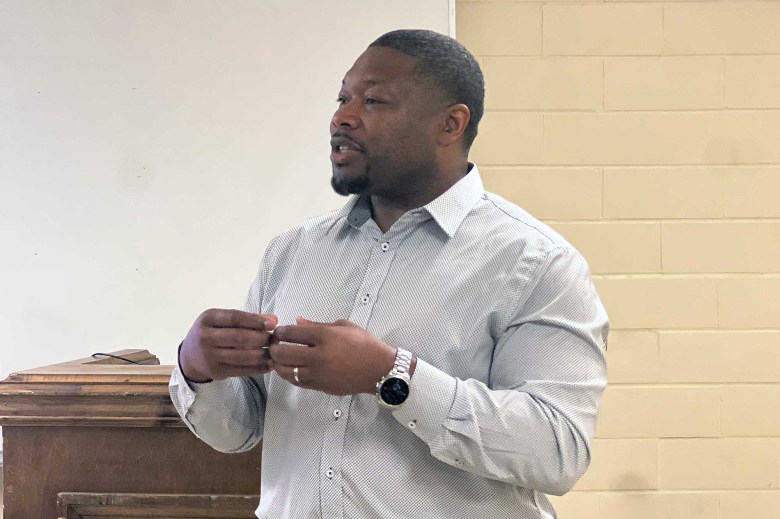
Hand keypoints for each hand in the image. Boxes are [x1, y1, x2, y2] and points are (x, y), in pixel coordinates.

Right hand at [179, 308, 278, 381]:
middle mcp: (206, 337)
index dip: (254, 320)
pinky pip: (241, 370)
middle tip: (275, 339)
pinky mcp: (216, 372)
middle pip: (238, 338)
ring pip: (241, 356)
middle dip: (261, 338)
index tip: (272, 324)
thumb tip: (273, 319)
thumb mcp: (221, 320)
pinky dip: (258, 368)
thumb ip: (247, 319)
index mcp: (208, 319)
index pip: (234, 318)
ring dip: (262, 354)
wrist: (189, 356)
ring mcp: (210, 356)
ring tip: (274, 352)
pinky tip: (269, 365)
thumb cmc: (211, 332)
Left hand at [270, 317, 396, 395]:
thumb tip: (297, 321)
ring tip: (277, 359)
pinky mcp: (320, 386)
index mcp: (324, 337)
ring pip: (286, 371)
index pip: (291, 333)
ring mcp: (318, 373)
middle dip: (274, 349)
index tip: (278, 332)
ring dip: (278, 364)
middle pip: (283, 353)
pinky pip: (297, 382)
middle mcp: (318, 356)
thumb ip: (317, 325)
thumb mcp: (343, 326)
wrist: (379, 369)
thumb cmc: (364, 344)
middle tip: (273, 346)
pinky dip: (289, 375)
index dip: (280, 332)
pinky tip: (289, 370)